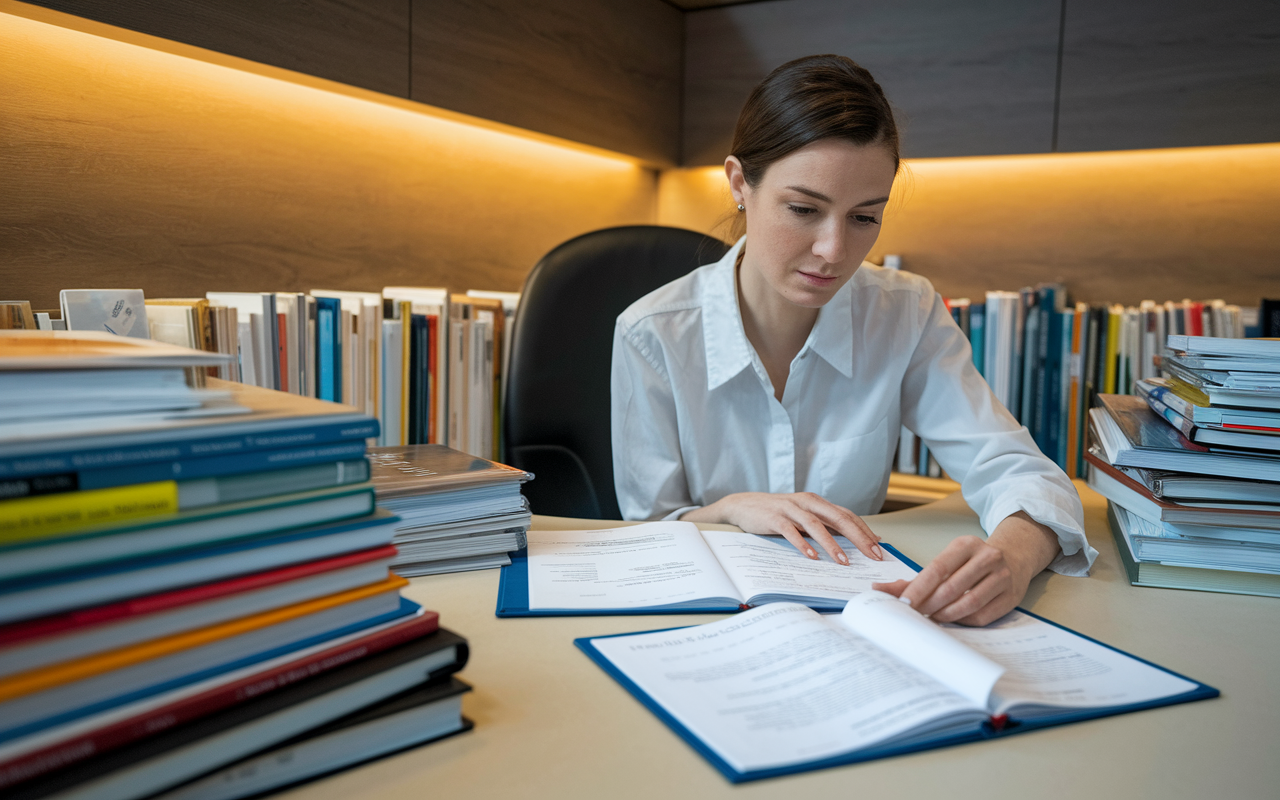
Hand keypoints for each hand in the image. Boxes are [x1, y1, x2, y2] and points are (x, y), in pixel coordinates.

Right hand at [680, 491, 882, 563]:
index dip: (864, 530)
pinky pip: (790, 531)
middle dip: (858, 537)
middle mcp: (806, 501)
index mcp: (817, 501)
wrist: (743, 505)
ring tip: (843, 561)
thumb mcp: (803, 516)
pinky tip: (812, 556)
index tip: (879, 548)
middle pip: (838, 518)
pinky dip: (802, 544)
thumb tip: (854, 539)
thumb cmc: (777, 514)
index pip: (847, 515)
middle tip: (872, 555)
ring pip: (816, 525)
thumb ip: (825, 524)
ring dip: (831, 544)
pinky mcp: (774, 518)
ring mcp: (790, 509)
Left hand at [871, 511, 1059, 625]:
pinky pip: (982, 615)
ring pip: (968, 603)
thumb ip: (914, 578)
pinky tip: (952, 621)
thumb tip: (878, 590)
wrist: (1013, 557)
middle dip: (929, 605)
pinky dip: (963, 621)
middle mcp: (987, 557)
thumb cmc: (970, 562)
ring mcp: (1002, 576)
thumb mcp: (946, 561)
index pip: (937, 568)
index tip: (902, 605)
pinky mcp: (1011, 595)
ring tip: (931, 619)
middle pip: (951, 588)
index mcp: (966, 544)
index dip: (918, 589)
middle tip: (914, 616)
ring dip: (945, 615)